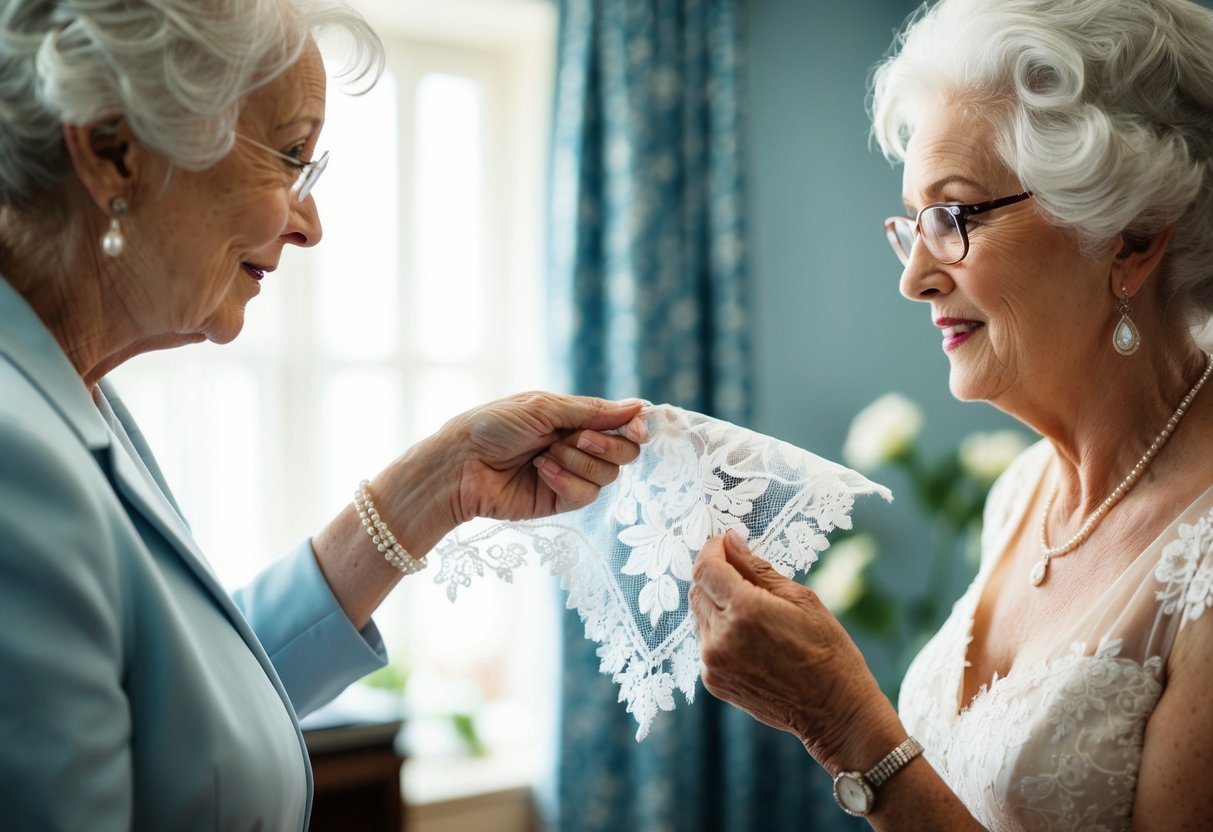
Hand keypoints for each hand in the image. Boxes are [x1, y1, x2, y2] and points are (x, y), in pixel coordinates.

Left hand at [438, 391, 646, 524]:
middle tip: (579, 439)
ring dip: (579, 462)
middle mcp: (578, 446)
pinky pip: (587, 495)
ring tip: (545, 456)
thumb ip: (591, 411)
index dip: (636, 426)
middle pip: (624, 452)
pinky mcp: (560, 500)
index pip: (621, 423)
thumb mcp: (543, 407)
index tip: (639, 429)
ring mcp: (571, 474)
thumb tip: (636, 407)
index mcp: (575, 418)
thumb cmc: (494, 426)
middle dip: (608, 445)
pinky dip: (567, 481)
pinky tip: (542, 472)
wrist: (460, 463)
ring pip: (608, 475)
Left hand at [690, 530, 901, 769]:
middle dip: (715, 575)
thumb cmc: (827, 651)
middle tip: (740, 571)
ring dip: (716, 604)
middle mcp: (721, 637)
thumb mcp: (802, 599)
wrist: (833, 711)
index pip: (706, 568)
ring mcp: (713, 663)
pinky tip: (749, 637)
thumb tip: (731, 542)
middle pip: (698, 590)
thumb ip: (758, 569)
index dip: (712, 550)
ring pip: (699, 616)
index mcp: (744, 611)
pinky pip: (705, 642)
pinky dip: (719, 631)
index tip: (725, 543)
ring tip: (751, 609)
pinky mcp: (713, 681)